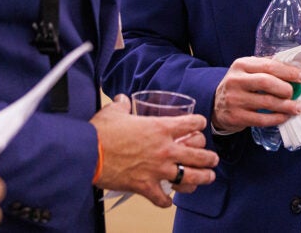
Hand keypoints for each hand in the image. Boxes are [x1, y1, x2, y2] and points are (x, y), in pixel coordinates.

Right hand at [90, 95, 218, 206]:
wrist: (87, 153)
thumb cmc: (101, 132)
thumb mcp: (114, 111)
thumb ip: (123, 104)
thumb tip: (122, 99)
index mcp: (160, 127)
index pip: (192, 123)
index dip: (199, 123)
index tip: (199, 125)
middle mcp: (164, 149)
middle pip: (198, 154)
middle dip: (209, 157)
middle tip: (213, 159)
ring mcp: (157, 169)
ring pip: (189, 177)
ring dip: (201, 178)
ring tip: (208, 178)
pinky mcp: (145, 186)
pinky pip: (162, 198)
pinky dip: (166, 201)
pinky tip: (169, 200)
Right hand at [211, 56, 300, 133]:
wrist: (216, 104)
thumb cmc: (239, 85)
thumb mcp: (247, 70)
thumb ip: (267, 67)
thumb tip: (294, 70)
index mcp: (241, 65)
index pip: (268, 66)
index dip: (288, 72)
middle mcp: (235, 80)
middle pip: (266, 82)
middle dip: (285, 88)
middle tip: (295, 93)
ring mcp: (235, 99)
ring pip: (266, 102)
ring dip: (286, 106)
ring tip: (297, 107)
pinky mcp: (236, 117)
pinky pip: (262, 119)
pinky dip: (277, 118)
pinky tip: (285, 116)